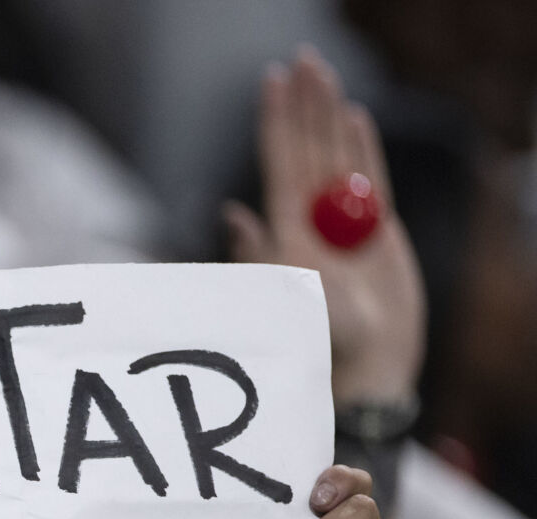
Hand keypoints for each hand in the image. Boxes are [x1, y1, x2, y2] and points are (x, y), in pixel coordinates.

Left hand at [224, 49, 425, 404]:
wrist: (362, 368)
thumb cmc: (317, 342)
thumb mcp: (282, 297)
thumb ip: (260, 254)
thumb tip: (232, 213)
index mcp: (286, 227)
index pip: (279, 160)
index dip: (277, 119)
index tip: (272, 80)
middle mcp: (311, 219)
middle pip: (308, 147)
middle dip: (305, 104)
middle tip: (303, 59)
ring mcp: (343, 223)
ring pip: (337, 155)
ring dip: (331, 115)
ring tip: (324, 74)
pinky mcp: (377, 231)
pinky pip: (371, 178)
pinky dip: (363, 148)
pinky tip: (355, 117)